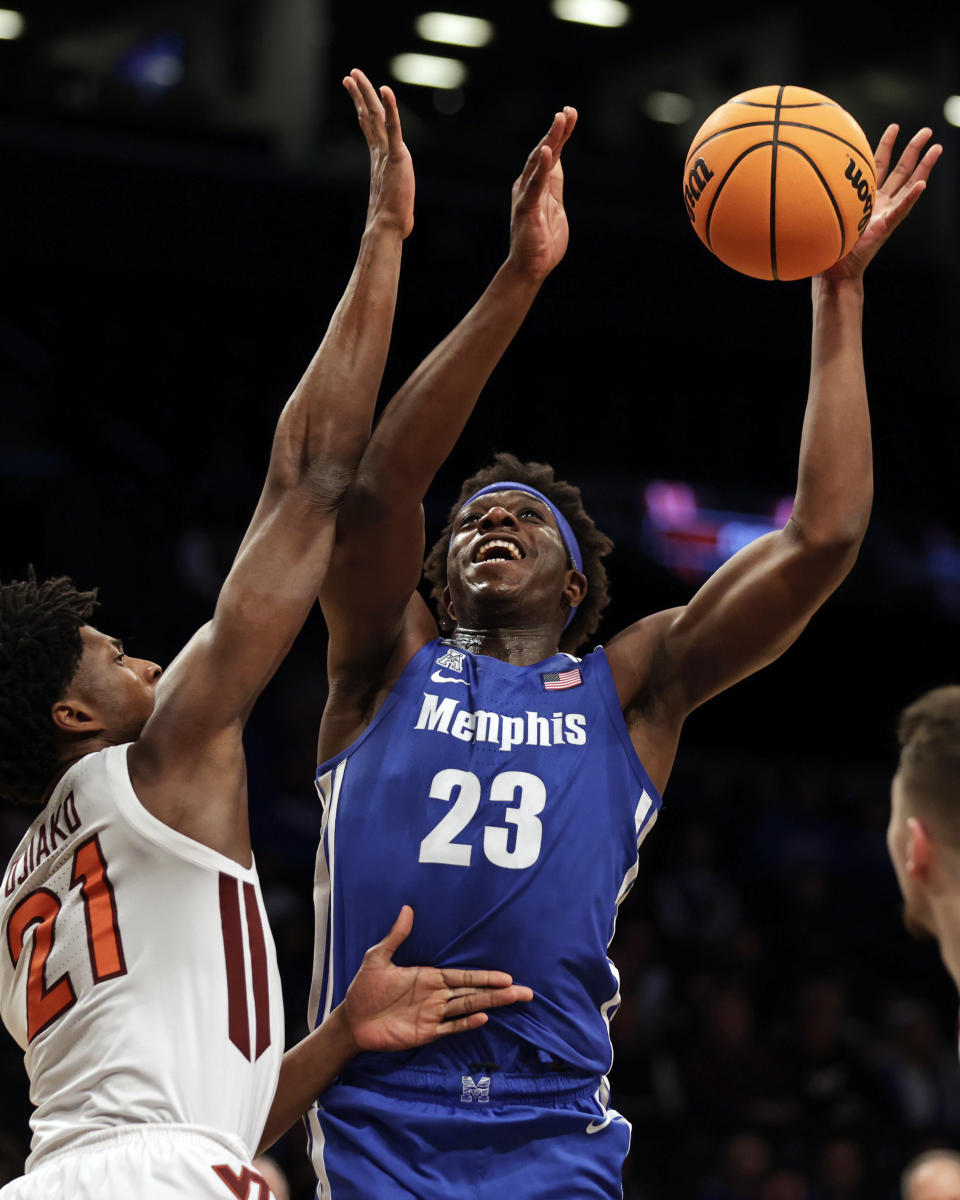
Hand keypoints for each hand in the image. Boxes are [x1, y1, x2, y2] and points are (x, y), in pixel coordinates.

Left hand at [342, 906, 533, 1052]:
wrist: (352, 1020)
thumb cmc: (364, 988)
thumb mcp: (378, 957)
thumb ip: (396, 936)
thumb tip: (406, 908)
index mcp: (429, 977)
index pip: (463, 976)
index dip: (484, 976)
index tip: (507, 976)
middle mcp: (436, 995)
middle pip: (473, 992)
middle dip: (499, 991)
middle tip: (525, 991)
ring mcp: (433, 1015)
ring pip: (468, 1008)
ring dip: (490, 1004)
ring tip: (513, 1000)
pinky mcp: (425, 1033)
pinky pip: (450, 1028)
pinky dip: (467, 1023)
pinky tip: (483, 1018)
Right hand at [344, 68, 414, 237]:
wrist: (389, 226)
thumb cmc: (392, 218)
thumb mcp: (393, 196)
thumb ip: (393, 190)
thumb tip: (395, 204)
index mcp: (380, 158)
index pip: (368, 126)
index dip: (361, 106)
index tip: (353, 90)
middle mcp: (380, 151)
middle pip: (368, 116)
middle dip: (359, 93)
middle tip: (350, 74)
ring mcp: (387, 152)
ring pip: (375, 116)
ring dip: (366, 93)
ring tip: (355, 74)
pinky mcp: (397, 156)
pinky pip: (394, 128)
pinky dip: (391, 108)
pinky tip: (386, 90)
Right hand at [507, 107, 577, 280]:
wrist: (531, 267)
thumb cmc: (542, 241)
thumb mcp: (555, 205)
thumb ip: (554, 184)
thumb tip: (558, 160)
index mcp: (536, 185)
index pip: (552, 154)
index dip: (561, 134)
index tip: (570, 114)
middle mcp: (528, 185)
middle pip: (544, 152)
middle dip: (557, 131)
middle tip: (568, 111)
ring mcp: (526, 195)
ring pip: (538, 162)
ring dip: (550, 140)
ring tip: (559, 120)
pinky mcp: (527, 208)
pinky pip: (534, 185)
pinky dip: (540, 167)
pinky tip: (546, 151)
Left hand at [821, 124, 940, 282]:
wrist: (833, 272)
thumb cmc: (826, 244)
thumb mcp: (823, 212)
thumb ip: (820, 195)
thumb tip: (795, 175)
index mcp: (868, 198)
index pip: (880, 166)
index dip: (887, 146)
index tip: (895, 127)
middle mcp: (881, 204)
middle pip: (902, 170)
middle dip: (914, 149)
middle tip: (928, 130)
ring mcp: (886, 215)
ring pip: (910, 186)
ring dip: (924, 167)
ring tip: (938, 148)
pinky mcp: (885, 228)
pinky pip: (900, 210)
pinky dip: (911, 198)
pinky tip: (922, 184)